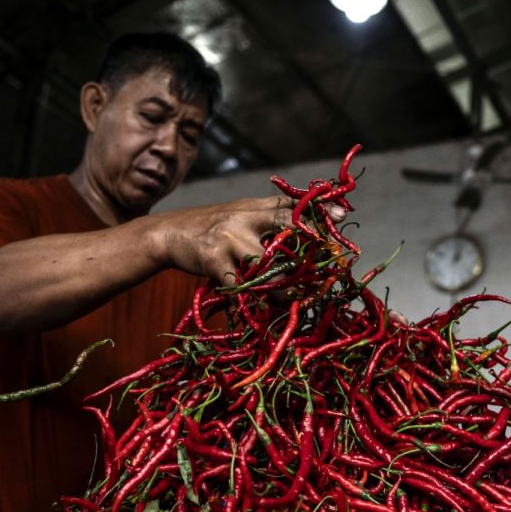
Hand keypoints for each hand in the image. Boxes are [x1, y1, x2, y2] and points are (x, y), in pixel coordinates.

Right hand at [152, 196, 346, 285]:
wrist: (168, 233)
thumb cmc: (211, 229)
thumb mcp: (239, 213)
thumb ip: (268, 217)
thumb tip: (310, 223)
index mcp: (253, 206)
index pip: (291, 205)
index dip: (317, 211)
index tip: (342, 219)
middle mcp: (244, 217)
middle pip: (285, 227)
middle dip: (308, 248)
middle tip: (325, 269)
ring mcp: (228, 238)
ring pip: (265, 263)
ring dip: (280, 285)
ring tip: (293, 300)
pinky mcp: (214, 261)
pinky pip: (240, 285)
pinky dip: (250, 299)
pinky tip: (257, 307)